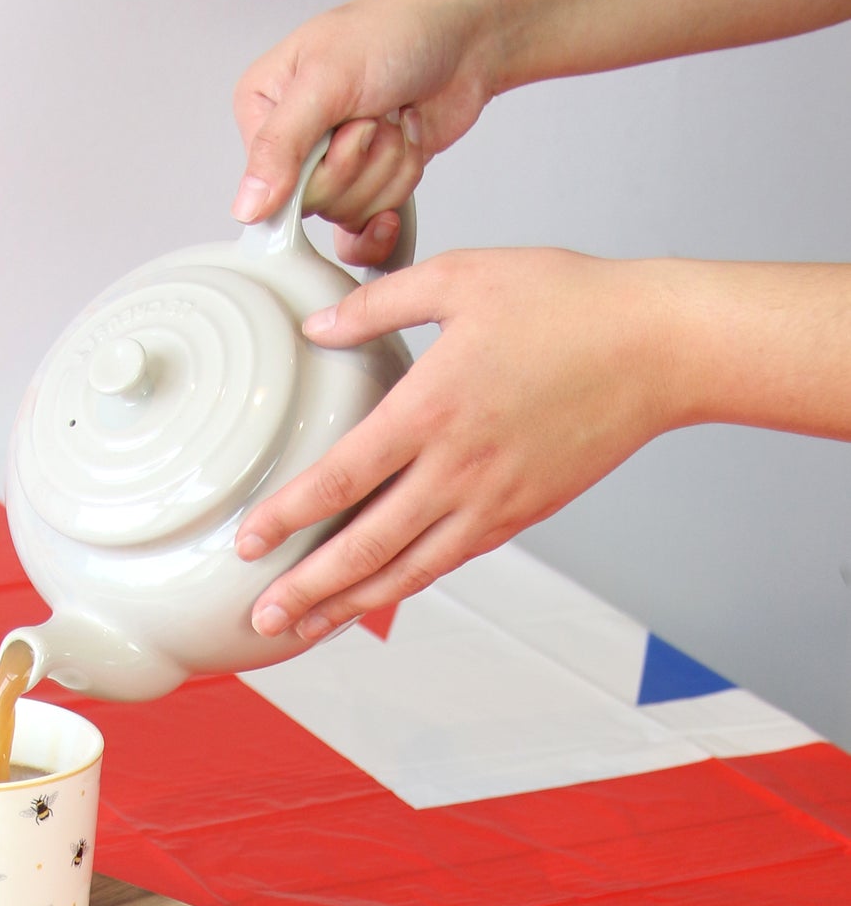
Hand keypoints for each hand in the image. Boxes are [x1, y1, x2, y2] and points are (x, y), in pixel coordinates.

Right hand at [232, 0, 497, 264]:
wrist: (463, 35)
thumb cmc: (396, 31)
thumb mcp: (327, 79)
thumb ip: (280, 145)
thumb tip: (247, 205)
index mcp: (264, 111)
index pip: (273, 185)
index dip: (321, 167)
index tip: (346, 127)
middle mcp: (293, 145)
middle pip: (316, 204)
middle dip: (362, 162)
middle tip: (375, 116)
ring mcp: (331, 167)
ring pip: (350, 212)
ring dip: (389, 167)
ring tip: (394, 119)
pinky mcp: (365, 184)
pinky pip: (368, 227)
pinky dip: (397, 195)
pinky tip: (405, 162)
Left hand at [235, 248, 676, 639]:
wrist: (659, 348)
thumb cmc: (567, 305)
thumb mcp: (463, 277)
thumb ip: (381, 303)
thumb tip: (319, 326)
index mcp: (432, 409)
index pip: (341, 479)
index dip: (287, 516)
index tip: (247, 543)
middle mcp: (457, 469)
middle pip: (366, 547)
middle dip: (308, 589)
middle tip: (262, 617)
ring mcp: (490, 502)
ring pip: (407, 571)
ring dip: (350, 605)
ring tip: (305, 628)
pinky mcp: (518, 516)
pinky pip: (448, 562)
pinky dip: (404, 586)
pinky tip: (374, 598)